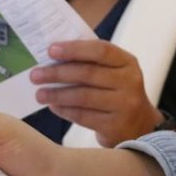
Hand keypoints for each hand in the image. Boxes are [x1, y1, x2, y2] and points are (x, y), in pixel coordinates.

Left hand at [30, 41, 163, 146]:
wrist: (141, 126)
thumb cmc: (117, 93)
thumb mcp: (114, 73)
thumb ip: (91, 63)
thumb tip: (53, 56)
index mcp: (128, 62)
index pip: (100, 50)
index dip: (74, 49)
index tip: (50, 50)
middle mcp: (130, 82)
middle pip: (88, 73)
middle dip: (58, 73)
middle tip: (35, 75)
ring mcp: (125, 105)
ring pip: (83, 96)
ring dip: (57, 94)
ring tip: (39, 94)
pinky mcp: (115, 126)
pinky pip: (83, 116)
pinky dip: (65, 110)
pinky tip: (53, 106)